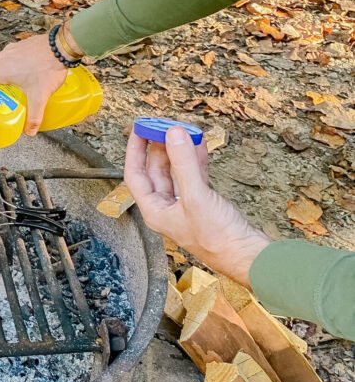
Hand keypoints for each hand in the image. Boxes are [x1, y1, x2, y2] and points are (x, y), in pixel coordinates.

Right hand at [0, 33, 67, 134]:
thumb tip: (30, 130)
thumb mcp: (40, 96)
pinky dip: (10, 65)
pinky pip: (9, 56)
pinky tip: (24, 74)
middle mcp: (2, 58)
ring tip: (8, 86)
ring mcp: (11, 50)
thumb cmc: (47, 67)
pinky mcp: (21, 46)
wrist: (61, 46)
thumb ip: (34, 115)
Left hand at [123, 127, 270, 286]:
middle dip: (159, 147)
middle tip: (163, 126)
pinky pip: (194, 176)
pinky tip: (198, 145)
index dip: (135, 151)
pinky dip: (195, 160)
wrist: (246, 255)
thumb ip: (183, 163)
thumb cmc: (218, 238)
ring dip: (178, 152)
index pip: (135, 175)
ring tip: (181, 131)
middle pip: (155, 171)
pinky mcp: (203, 204)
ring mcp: (185, 206)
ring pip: (176, 172)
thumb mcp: (196, 196)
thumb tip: (173, 134)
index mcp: (155, 211)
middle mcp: (166, 209)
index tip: (139, 129)